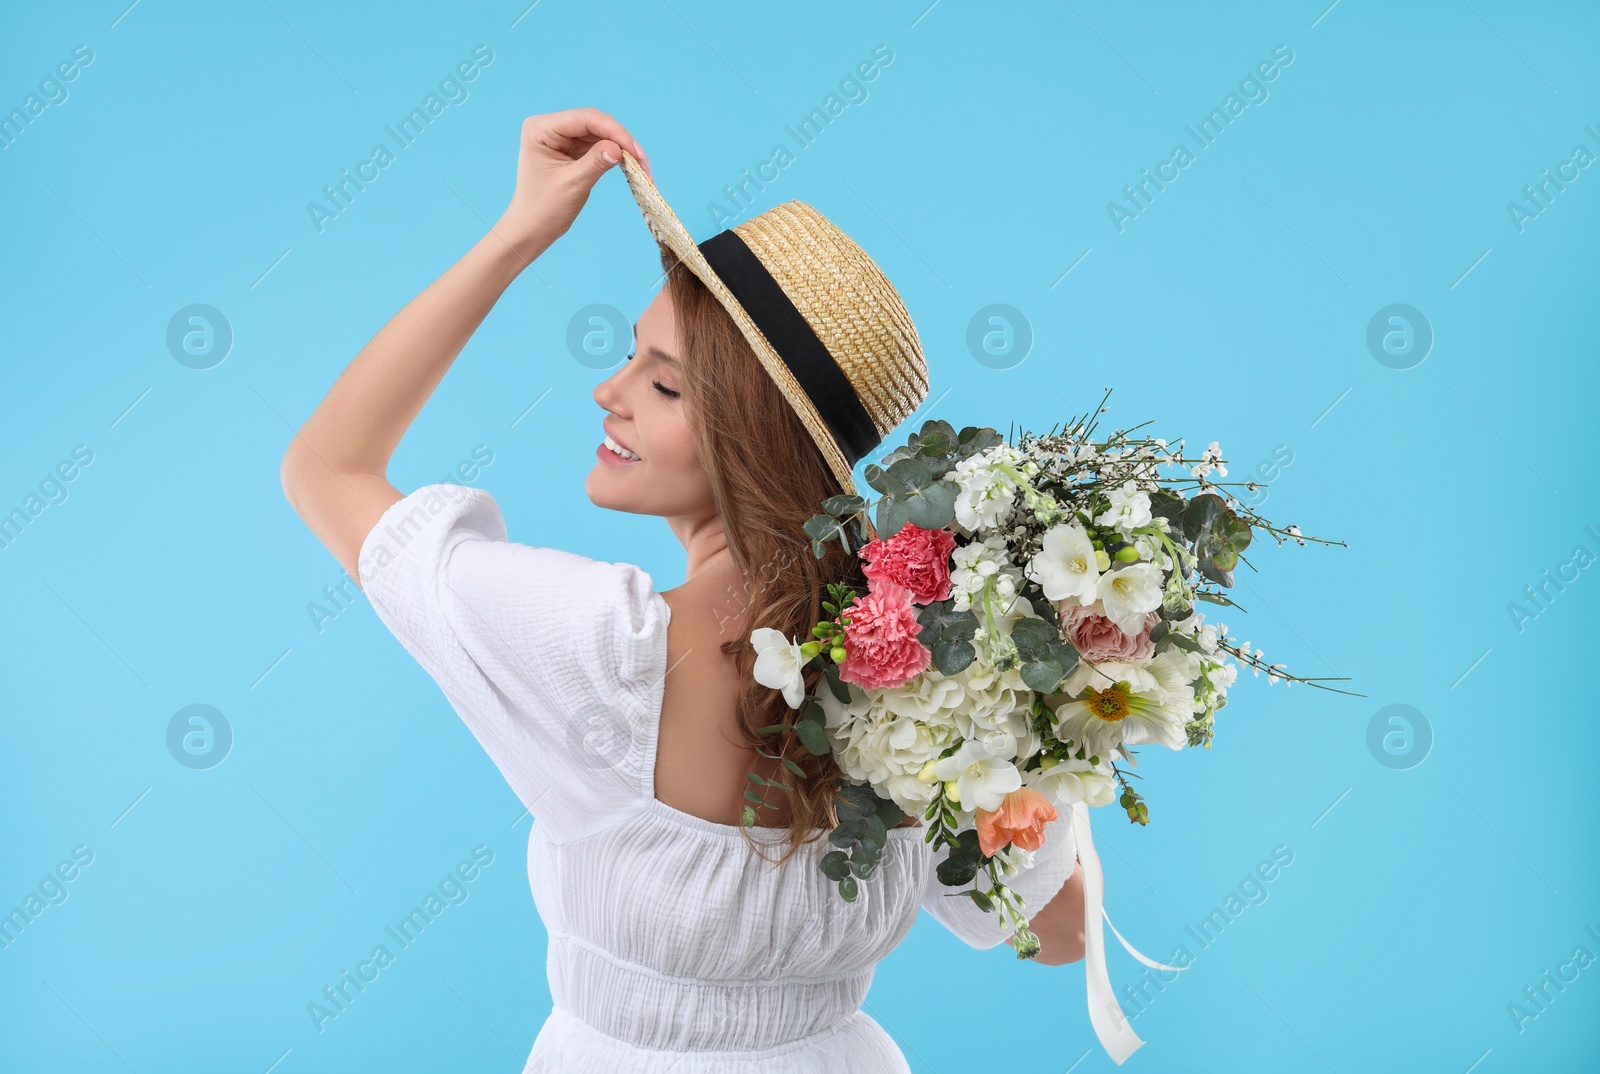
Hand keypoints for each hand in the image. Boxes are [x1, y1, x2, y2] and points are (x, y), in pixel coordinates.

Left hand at [494, 108, 650, 263]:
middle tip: (643, 162)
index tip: (636, 152)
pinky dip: (613, 154)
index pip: (585, 119)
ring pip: (599, 133)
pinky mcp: (570, 149)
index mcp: (541, 128)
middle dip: (620, 140)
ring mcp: (560, 137)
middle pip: (594, 123)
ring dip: (620, 148)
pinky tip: (628, 165)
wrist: (532, 229)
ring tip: (640, 167)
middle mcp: (549, 126)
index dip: (614, 132)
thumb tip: (620, 149)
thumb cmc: (544, 209)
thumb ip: (596, 162)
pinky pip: (597, 145)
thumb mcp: (573, 183)